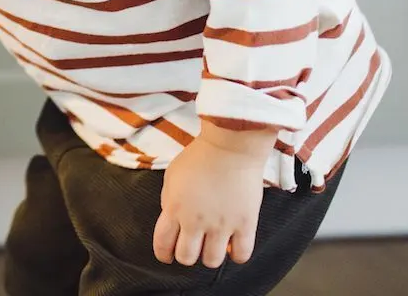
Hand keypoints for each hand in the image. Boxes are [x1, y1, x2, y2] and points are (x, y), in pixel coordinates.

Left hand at [152, 127, 273, 268]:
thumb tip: (173, 220)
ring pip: (212, 261)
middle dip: (186, 255)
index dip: (164, 254)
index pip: (163, 245)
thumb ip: (169, 201)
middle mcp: (196, 221)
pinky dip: (237, 255)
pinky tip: (234, 245)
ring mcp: (221, 224)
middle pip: (186, 257)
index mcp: (175, 209)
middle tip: (193, 246)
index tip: (168, 255)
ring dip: (210, 256)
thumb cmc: (200, 156)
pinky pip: (242, 254)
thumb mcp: (172, 176)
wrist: (231, 145)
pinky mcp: (245, 223)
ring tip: (213, 245)